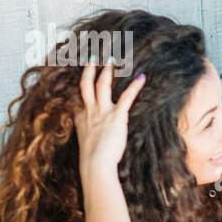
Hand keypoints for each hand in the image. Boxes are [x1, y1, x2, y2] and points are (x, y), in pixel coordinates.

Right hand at [74, 61, 144, 175]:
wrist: (95, 164)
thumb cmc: (92, 159)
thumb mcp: (86, 142)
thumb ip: (89, 133)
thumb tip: (95, 135)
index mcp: (80, 117)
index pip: (79, 96)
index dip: (82, 84)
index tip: (84, 74)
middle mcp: (89, 111)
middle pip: (86, 84)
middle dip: (89, 69)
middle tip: (93, 57)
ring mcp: (101, 112)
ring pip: (102, 84)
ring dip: (107, 70)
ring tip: (112, 58)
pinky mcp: (116, 116)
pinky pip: (127, 97)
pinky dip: (135, 86)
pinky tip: (142, 77)